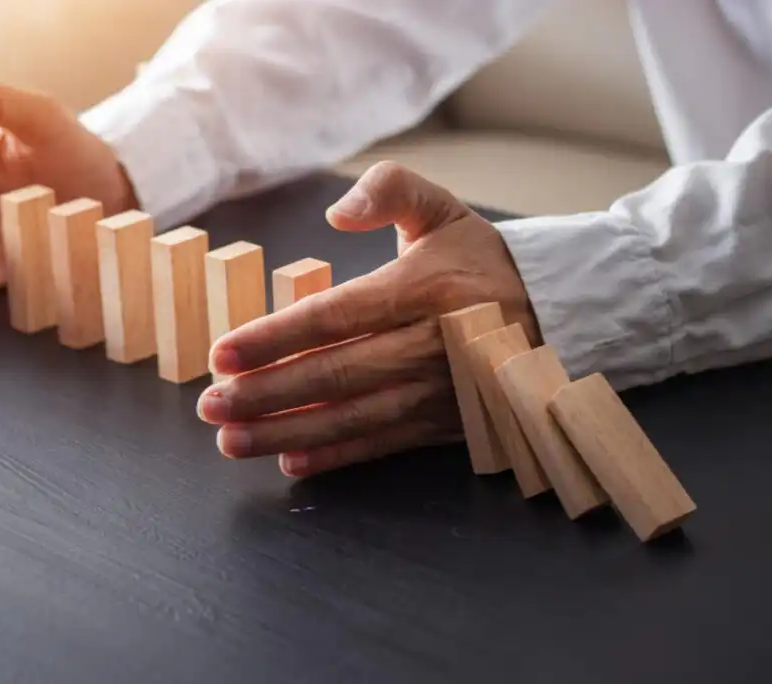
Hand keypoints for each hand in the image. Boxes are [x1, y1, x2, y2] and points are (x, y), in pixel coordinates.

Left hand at [196, 162, 540, 477]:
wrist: (560, 313)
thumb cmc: (484, 261)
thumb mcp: (444, 209)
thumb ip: (390, 189)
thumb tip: (336, 213)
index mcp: (423, 289)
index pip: (335, 316)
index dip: (275, 338)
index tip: (223, 353)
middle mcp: (431, 344)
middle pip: (336, 373)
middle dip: (267, 393)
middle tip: (211, 405)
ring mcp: (439, 391)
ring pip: (353, 417)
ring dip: (288, 432)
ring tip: (233, 440)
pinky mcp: (447, 423)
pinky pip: (384, 444)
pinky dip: (338, 456)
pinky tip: (292, 461)